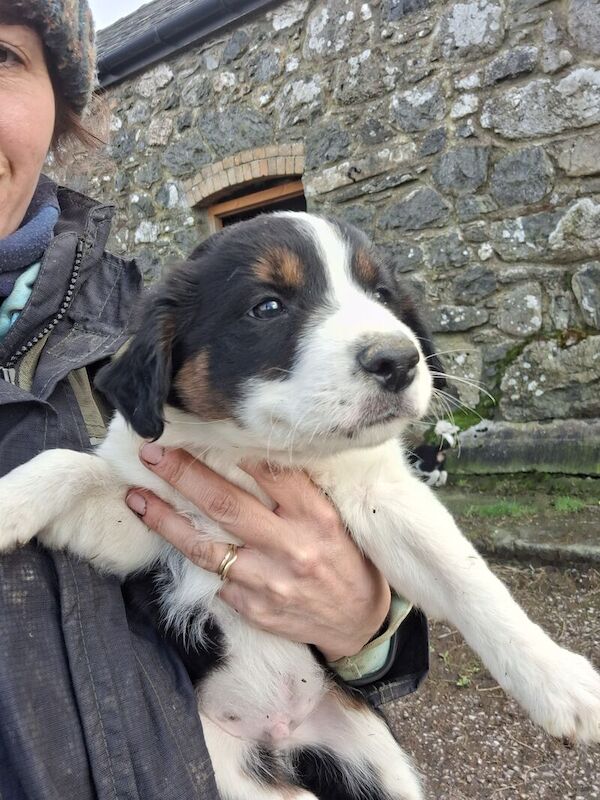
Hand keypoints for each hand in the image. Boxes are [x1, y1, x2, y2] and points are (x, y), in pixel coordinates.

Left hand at [126, 444, 390, 661]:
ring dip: (165, 520)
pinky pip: (214, 580)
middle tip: (152, 454)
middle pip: (225, 504)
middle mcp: (291, 546)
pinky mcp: (254, 609)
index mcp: (315, 516)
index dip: (232, 449)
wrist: (357, 622)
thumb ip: (297, 493)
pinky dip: (193, 558)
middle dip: (183, 475)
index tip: (199, 432)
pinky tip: (172, 540)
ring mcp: (269, 581)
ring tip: (137, 498)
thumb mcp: (334, 518)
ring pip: (204, 547)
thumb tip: (249, 457)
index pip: (270, 473)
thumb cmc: (345, 559)